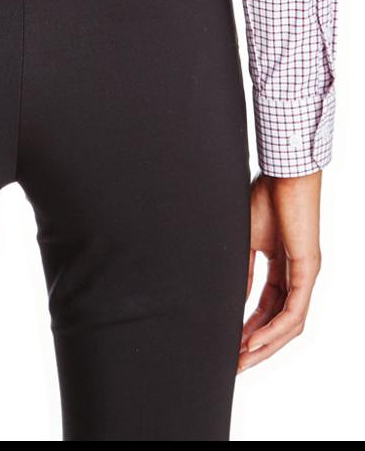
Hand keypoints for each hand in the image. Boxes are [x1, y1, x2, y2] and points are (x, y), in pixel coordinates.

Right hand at [238, 169, 322, 371]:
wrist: (282, 173)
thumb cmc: (264, 196)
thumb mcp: (246, 241)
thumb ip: (242, 272)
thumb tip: (234, 302)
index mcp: (282, 265)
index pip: (267, 307)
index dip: (248, 327)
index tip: (230, 345)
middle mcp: (298, 274)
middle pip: (279, 322)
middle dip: (257, 346)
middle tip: (235, 365)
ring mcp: (305, 274)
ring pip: (289, 324)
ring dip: (265, 345)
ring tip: (242, 359)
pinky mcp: (307, 271)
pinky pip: (293, 311)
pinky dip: (274, 329)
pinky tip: (254, 340)